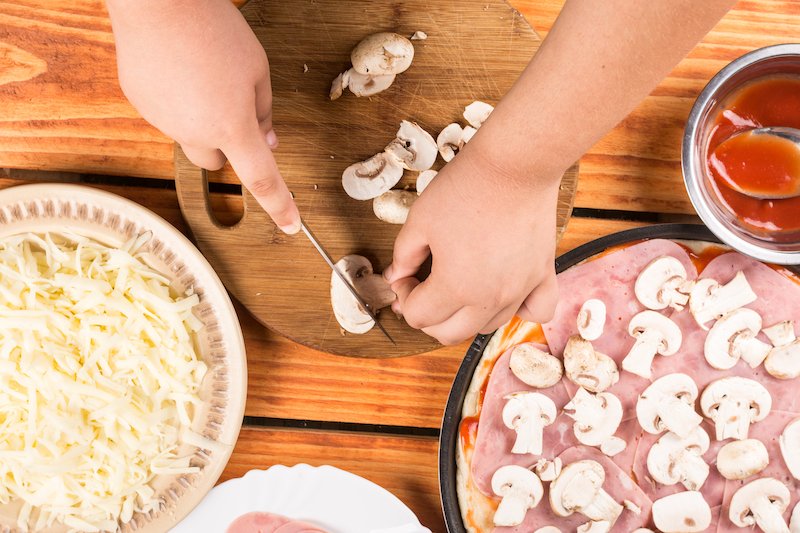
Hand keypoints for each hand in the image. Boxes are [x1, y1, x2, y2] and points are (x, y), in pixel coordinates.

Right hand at [107, 0, 299, 232]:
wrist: (157, 1)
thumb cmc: (212, 28)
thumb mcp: (257, 68)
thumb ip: (264, 109)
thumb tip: (267, 138)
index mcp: (232, 126)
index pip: (261, 179)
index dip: (279, 205)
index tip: (291, 225)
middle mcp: (195, 131)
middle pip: (216, 161)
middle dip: (227, 145)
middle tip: (231, 108)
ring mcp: (163, 120)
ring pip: (190, 136)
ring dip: (201, 120)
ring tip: (202, 74)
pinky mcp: (140, 103)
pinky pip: (167, 114)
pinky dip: (177, 102)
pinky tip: (178, 70)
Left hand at [385, 140, 559, 344]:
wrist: (515, 164)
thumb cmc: (466, 187)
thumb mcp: (420, 220)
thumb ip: (404, 256)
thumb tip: (397, 276)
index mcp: (455, 286)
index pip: (418, 316)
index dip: (403, 297)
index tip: (404, 277)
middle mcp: (490, 298)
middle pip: (449, 333)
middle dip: (428, 316)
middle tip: (422, 290)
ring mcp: (520, 290)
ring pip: (487, 326)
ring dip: (465, 316)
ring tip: (457, 288)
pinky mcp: (543, 275)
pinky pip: (537, 311)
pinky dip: (520, 311)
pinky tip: (505, 294)